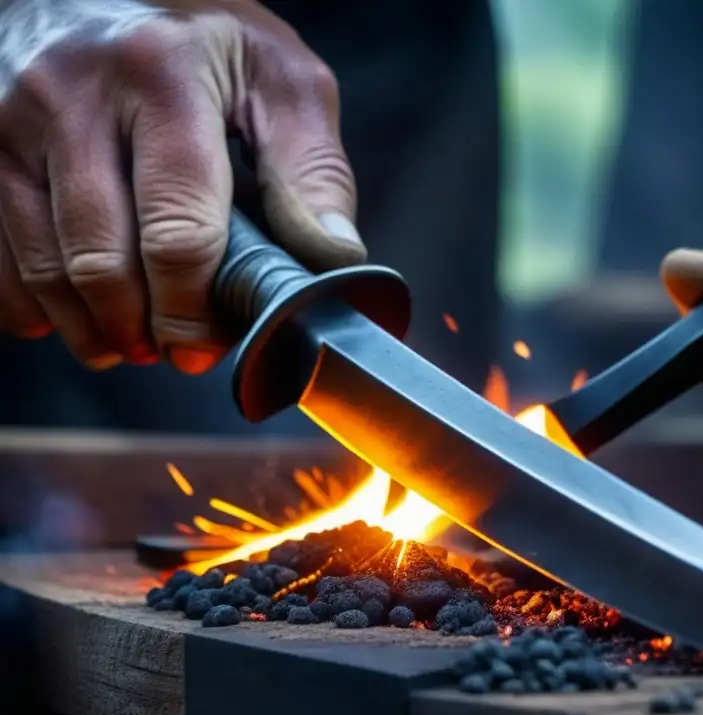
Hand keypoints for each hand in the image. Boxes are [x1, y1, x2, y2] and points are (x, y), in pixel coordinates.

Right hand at [0, 0, 363, 373]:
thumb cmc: (196, 36)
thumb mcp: (275, 76)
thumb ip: (311, 167)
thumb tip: (333, 259)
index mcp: (160, 77)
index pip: (177, 228)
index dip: (194, 308)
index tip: (208, 346)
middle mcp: (69, 96)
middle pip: (102, 261)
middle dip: (143, 328)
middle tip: (174, 352)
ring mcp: (7, 122)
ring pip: (44, 269)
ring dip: (91, 326)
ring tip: (131, 341)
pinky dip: (35, 303)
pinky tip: (76, 309)